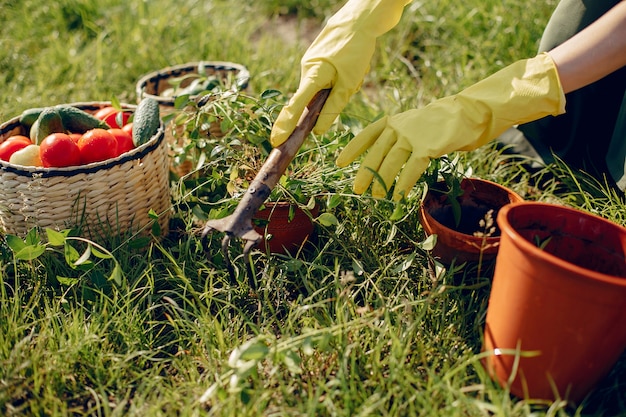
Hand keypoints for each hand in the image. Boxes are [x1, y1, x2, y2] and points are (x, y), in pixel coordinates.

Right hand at [270, 0, 409, 146]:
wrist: (360, 19)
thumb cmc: (356, 49)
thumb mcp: (349, 83)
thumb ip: (333, 107)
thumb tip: (319, 131)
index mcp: (313, 75)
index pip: (295, 106)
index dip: (285, 125)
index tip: (276, 141)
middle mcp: (306, 69)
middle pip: (313, 98)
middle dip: (332, 97)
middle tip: (353, 80)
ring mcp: (310, 62)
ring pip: (322, 88)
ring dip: (339, 86)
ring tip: (355, 69)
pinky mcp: (317, 59)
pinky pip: (325, 77)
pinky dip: (338, 78)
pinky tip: (351, 63)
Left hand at [336, 53, 565, 199]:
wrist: (466, 113)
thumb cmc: (436, 124)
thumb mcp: (411, 126)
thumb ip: (395, 140)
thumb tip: (380, 165)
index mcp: (392, 121)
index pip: (367, 135)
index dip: (352, 149)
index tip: (340, 163)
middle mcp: (399, 127)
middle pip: (376, 152)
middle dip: (365, 172)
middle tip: (357, 189)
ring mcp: (413, 135)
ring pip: (391, 161)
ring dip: (382, 181)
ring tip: (377, 196)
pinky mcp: (429, 145)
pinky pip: (412, 167)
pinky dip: (404, 182)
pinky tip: (399, 194)